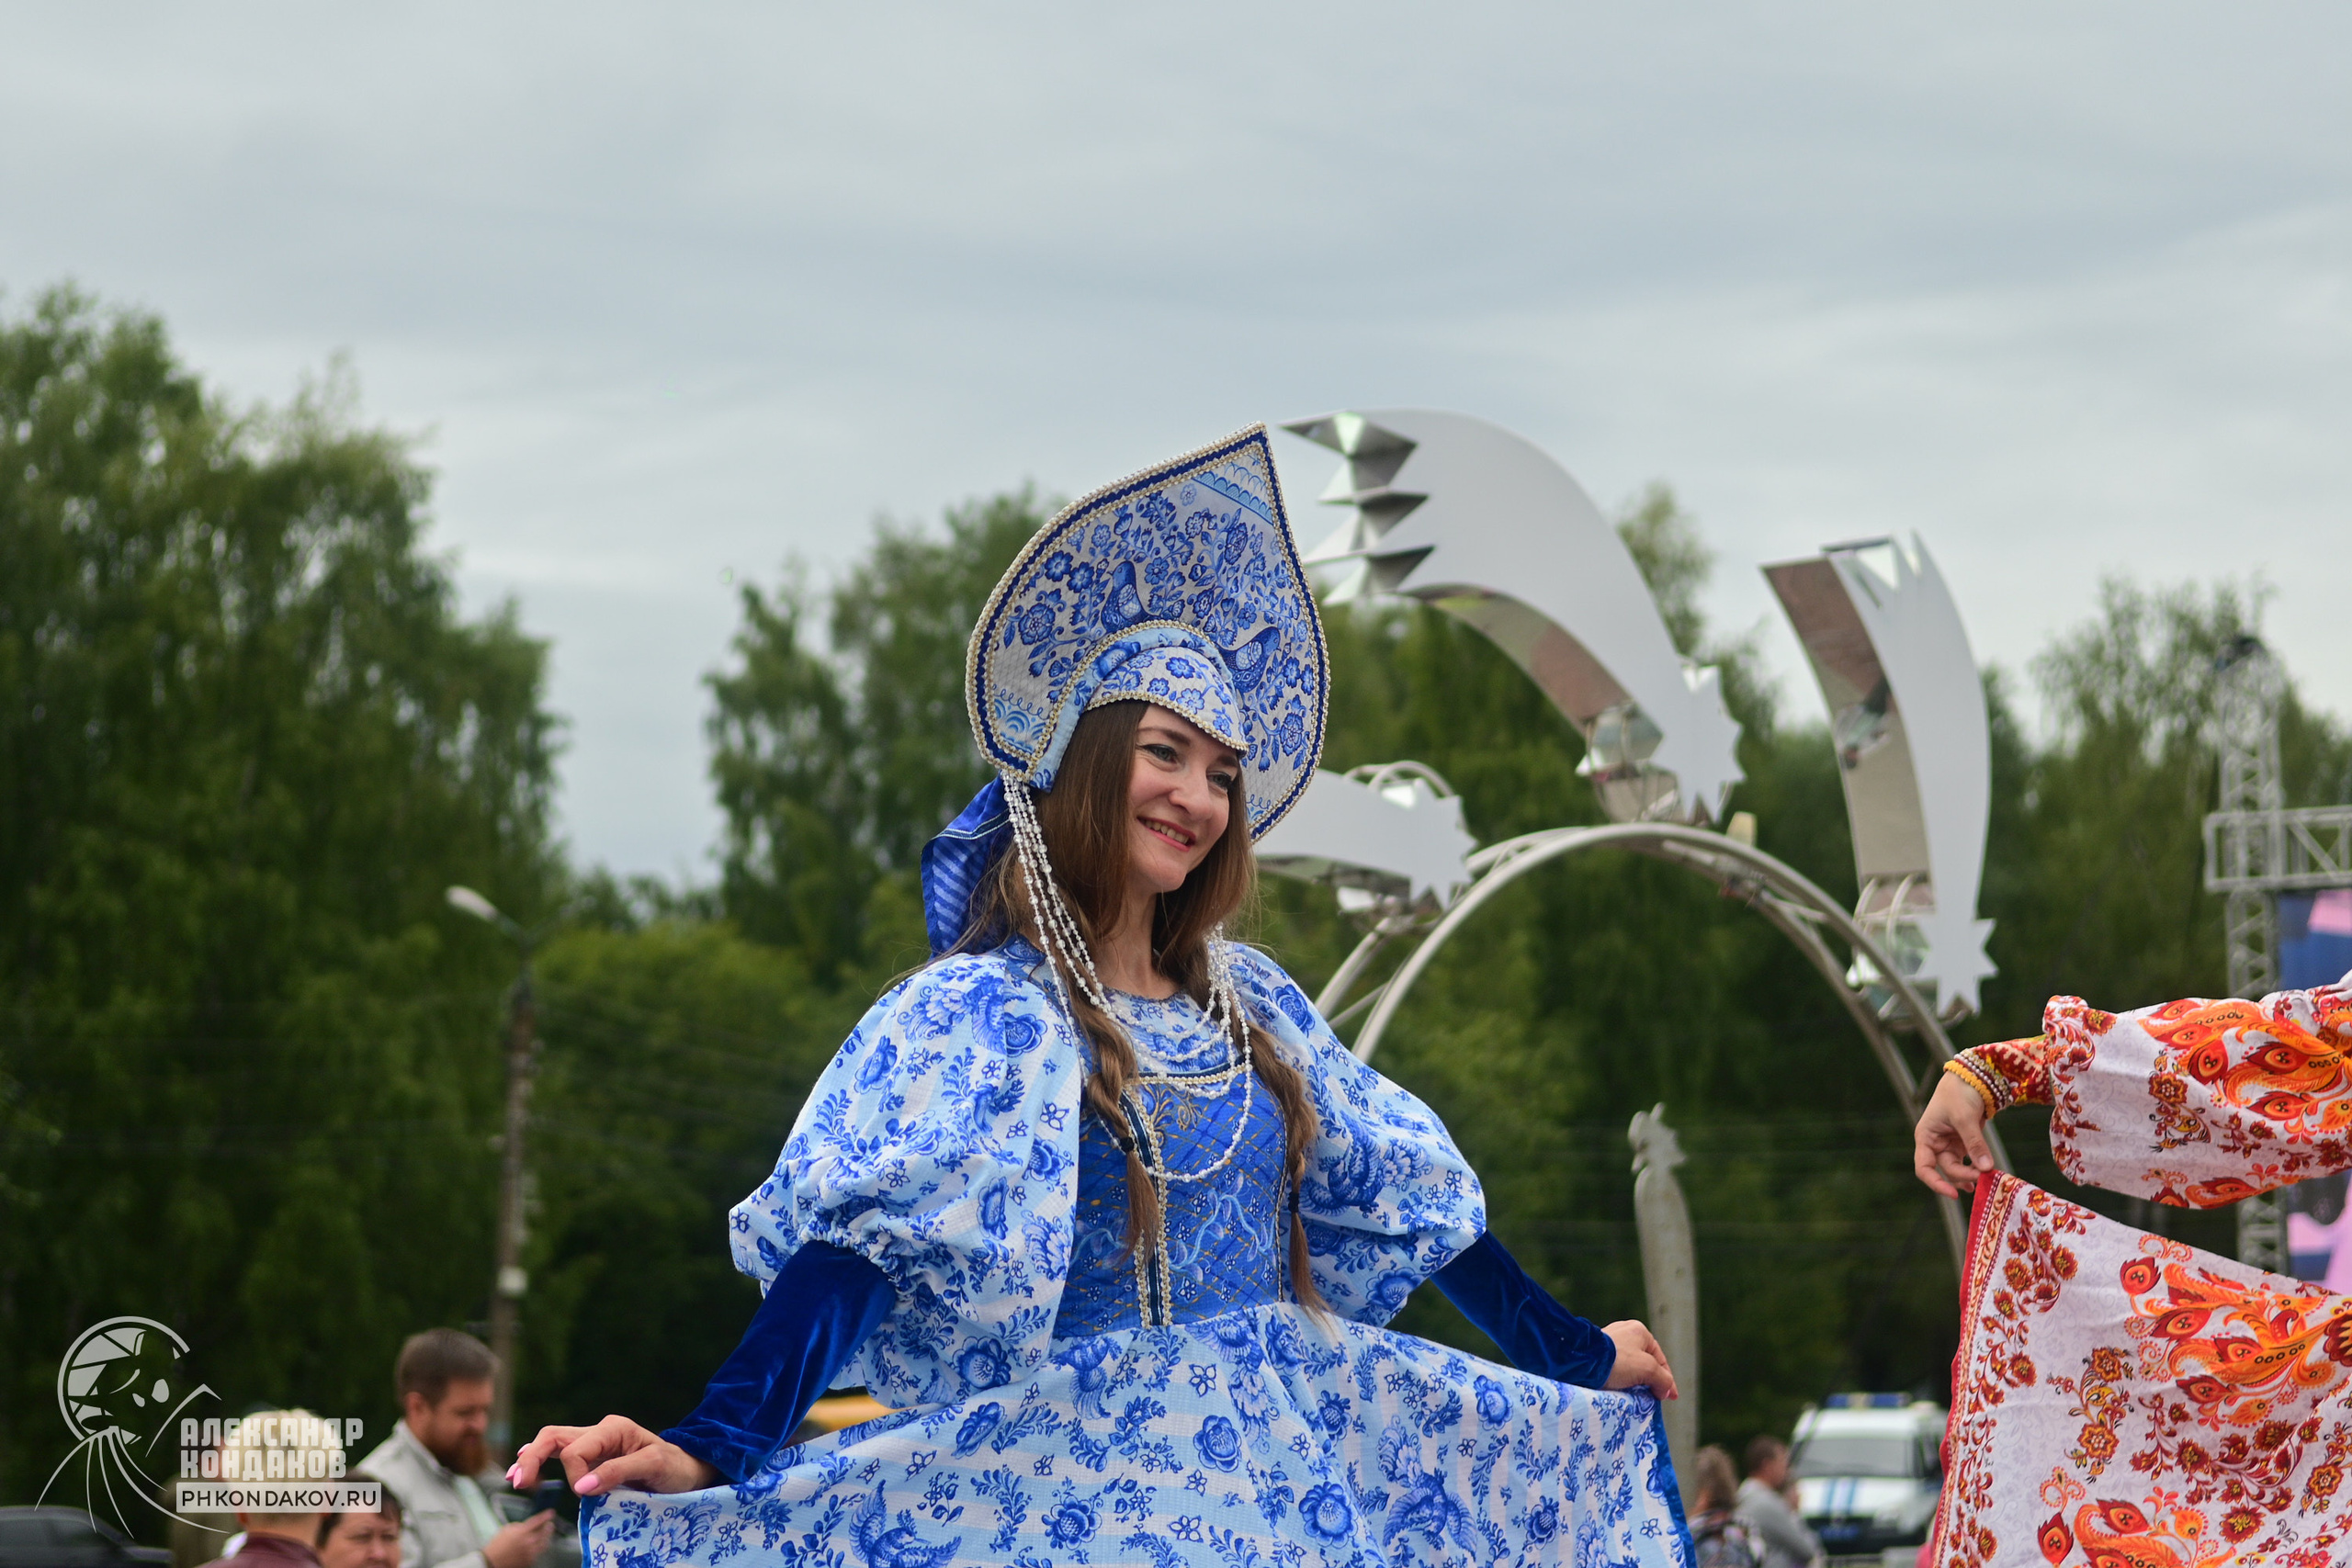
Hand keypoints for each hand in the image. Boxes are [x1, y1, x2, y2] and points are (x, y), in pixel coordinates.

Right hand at [482, 1514, 555, 1567]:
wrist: (492, 1561)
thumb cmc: (498, 1544)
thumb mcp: (507, 1529)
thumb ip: (519, 1526)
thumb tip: (528, 1526)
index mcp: (522, 1532)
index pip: (537, 1521)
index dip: (546, 1516)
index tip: (551, 1513)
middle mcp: (529, 1542)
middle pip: (545, 1533)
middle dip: (549, 1527)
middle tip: (550, 1524)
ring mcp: (530, 1553)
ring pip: (544, 1544)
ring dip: (546, 1538)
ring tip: (546, 1535)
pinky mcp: (530, 1561)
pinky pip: (538, 1553)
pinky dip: (539, 1548)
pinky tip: (537, 1546)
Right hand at [507, 1416, 721, 1498]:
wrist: (687, 1470)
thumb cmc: (675, 1467)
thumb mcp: (653, 1466)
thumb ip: (617, 1472)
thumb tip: (581, 1487)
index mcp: (613, 1428)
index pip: (576, 1450)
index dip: (574, 1475)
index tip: (587, 1497)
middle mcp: (600, 1432)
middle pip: (555, 1437)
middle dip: (533, 1457)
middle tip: (518, 1482)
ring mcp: (595, 1443)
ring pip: (553, 1442)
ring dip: (532, 1458)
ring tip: (515, 1478)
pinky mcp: (593, 1457)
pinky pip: (561, 1453)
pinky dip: (541, 1460)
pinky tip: (525, 1469)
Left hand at [1601, 1320, 1677, 1399]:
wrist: (1583, 1361)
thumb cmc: (1619, 1361)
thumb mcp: (1648, 1369)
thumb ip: (1663, 1379)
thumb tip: (1666, 1391)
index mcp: (1639, 1331)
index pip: (1660, 1359)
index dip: (1667, 1380)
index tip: (1670, 1397)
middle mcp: (1624, 1332)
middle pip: (1645, 1363)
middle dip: (1651, 1381)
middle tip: (1654, 1398)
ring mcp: (1609, 1342)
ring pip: (1630, 1367)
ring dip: (1636, 1382)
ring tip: (1638, 1398)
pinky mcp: (1597, 1354)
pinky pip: (1615, 1369)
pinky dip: (1621, 1380)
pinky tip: (1622, 1391)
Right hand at [1913, 1072, 1995, 1197]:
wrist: (1973, 1076)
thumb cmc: (1959, 1093)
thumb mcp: (1965, 1118)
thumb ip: (1974, 1144)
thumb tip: (1986, 1168)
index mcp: (1926, 1137)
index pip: (1924, 1168)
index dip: (1935, 1183)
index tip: (1953, 1194)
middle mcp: (1935, 1143)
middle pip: (1945, 1169)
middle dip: (1963, 1176)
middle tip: (1984, 1177)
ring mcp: (1949, 1143)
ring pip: (1957, 1167)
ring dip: (1970, 1175)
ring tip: (1985, 1181)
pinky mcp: (1963, 1142)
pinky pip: (1968, 1160)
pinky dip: (1976, 1167)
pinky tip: (1985, 1173)